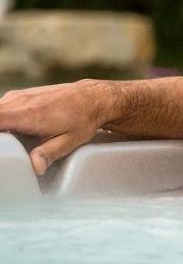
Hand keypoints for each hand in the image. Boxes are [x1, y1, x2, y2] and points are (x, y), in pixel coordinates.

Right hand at [0, 79, 116, 174]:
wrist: (93, 97)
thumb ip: (49, 153)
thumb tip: (35, 168)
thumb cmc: (83, 119)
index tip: (0, 147)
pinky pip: (1, 106)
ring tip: (9, 142)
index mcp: (29, 115)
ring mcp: (18, 96)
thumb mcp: (70, 141)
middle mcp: (20, 102)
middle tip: (6, 148)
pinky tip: (13, 131)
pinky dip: (2, 118)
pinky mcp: (19, 95)